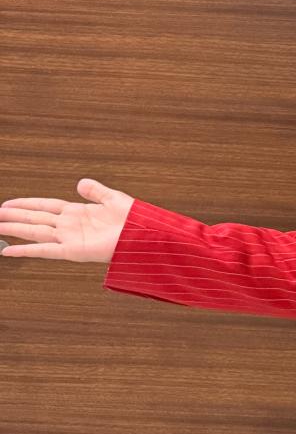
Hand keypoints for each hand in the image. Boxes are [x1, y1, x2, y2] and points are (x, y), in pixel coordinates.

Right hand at [0, 179, 134, 263]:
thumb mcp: (113, 198)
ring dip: (15, 229)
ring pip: (34, 231)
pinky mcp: (72, 251)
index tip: (8, 203)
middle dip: (14, 216)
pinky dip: (25, 250)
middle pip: (35, 218)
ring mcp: (69, 238)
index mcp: (78, 212)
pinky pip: (44, 250)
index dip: (27, 204)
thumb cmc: (134, 220)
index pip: (46, 206)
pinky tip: (8, 250)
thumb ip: (96, 191)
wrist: (144, 236)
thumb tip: (80, 182)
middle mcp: (70, 225)